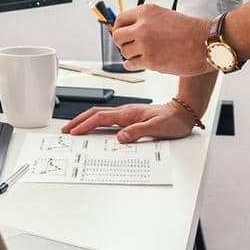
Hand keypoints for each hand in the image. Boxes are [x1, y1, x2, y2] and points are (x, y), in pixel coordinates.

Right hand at [61, 100, 196, 143]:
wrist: (183, 112)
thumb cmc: (172, 121)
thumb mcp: (157, 129)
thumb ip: (138, 132)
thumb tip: (120, 138)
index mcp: (128, 114)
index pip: (100, 118)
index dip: (85, 125)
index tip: (74, 131)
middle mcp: (125, 112)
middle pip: (95, 113)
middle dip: (79, 121)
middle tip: (66, 129)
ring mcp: (126, 113)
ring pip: (100, 114)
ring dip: (85, 120)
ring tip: (75, 128)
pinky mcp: (129, 117)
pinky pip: (107, 118)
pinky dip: (96, 122)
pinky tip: (94, 128)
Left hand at [109, 5, 214, 75]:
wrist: (207, 43)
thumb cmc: (191, 30)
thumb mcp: (164, 15)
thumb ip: (146, 20)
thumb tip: (129, 29)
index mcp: (146, 12)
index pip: (120, 20)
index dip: (119, 28)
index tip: (122, 34)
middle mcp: (142, 26)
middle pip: (117, 36)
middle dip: (122, 42)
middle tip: (129, 45)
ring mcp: (145, 44)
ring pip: (124, 52)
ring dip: (130, 55)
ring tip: (140, 54)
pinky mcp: (150, 60)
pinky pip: (131, 64)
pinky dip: (132, 65)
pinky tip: (136, 63)